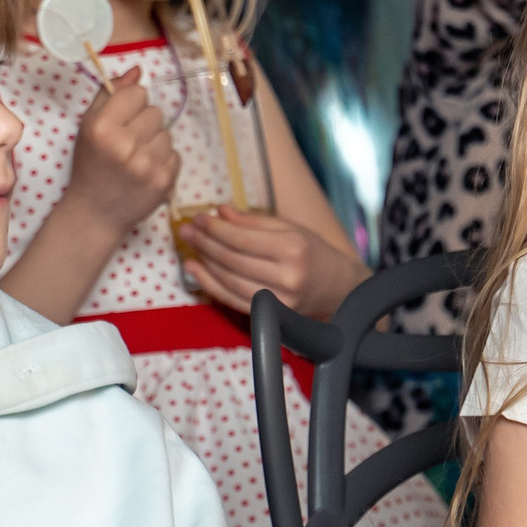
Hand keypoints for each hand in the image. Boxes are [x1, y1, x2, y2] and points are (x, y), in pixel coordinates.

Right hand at [61, 68, 179, 236]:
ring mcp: (146, 164)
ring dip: (154, 143)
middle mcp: (125, 144)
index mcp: (102, 127)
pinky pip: (175, 154)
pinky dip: (163, 161)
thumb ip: (111, 94)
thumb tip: (138, 70)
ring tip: (136, 159)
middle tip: (127, 143)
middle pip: (155, 112)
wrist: (95, 212)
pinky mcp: (164, 180)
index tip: (121, 121)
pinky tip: (145, 172)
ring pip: (167, 133)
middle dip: (143, 124)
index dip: (131, 105)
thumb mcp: (89, 126)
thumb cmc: (91, 165)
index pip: (137, 93)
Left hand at [179, 206, 368, 317]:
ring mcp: (278, 300)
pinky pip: (231, 299)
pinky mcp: (270, 315)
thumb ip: (255, 222)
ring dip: (204, 262)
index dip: (216, 228)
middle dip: (205, 242)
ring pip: (228, 280)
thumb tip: (221, 211)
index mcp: (293, 249)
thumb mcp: (292, 229)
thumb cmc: (315, 253)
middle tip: (187, 229)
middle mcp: (286, 276)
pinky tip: (195, 269)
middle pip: (232, 259)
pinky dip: (210, 284)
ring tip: (189, 245)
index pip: (243, 239)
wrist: (339, 289)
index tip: (200, 217)